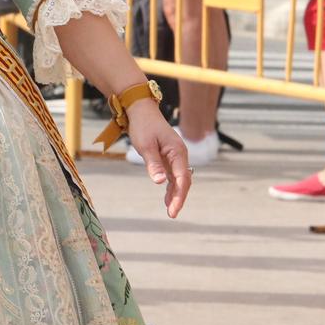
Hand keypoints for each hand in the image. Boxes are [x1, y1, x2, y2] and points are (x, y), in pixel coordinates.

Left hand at [125, 103, 191, 217]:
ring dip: (176, 194)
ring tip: (171, 210)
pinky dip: (171, 186)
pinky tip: (168, 198)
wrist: (140, 110)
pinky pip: (173, 174)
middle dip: (179, 198)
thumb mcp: (145, 146)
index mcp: (178, 152)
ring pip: (179, 179)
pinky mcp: (168, 156)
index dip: (179, 195)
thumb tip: (161, 182)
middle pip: (183, 181)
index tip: (173, 209)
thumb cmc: (143, 126)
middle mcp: (180, 155)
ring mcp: (175, 156)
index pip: (182, 178)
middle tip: (172, 214)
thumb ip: (153, 164)